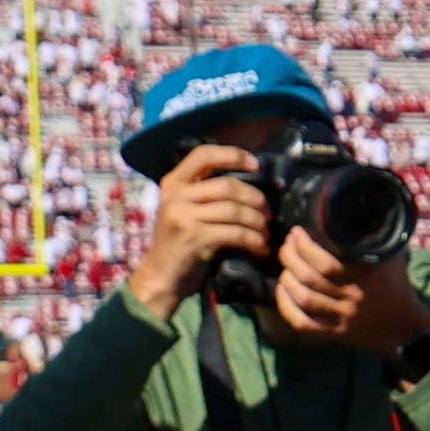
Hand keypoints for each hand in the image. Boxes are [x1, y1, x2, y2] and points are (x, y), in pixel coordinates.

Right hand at [126, 143, 269, 319]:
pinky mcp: (195, 238)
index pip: (203, 154)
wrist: (162, 276)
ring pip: (235, 210)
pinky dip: (254, 241)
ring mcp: (184, 216)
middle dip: (255, 199)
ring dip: (257, 222)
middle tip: (268, 213)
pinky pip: (236, 233)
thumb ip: (205, 193)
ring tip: (266, 232)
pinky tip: (261, 247)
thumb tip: (249, 181)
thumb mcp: (185, 210)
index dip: (232, 155)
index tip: (256, 164)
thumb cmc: (180, 242)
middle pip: (228, 186)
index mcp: (173, 183)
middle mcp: (176, 196)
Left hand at [271, 226, 429, 357]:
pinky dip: (287, 307)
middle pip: (309, 278)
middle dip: (290, 257)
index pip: (327, 262)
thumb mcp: (392, 256)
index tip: (297, 232)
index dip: (304, 246)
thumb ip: (375, 236)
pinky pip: (303, 323)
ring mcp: (343, 316)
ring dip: (287, 278)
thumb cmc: (397, 285)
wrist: (406, 327)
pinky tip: (282, 291)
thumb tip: (356, 210)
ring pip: (304, 298)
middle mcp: (353, 296)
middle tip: (287, 245)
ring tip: (285, 265)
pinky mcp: (336, 333)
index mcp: (367, 275)